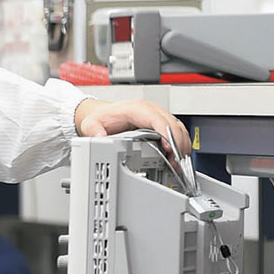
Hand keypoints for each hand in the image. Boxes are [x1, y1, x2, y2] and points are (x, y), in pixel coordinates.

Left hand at [74, 99, 190, 156]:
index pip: (158, 119)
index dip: (166, 134)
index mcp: (138, 109)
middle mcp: (152, 111)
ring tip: (177, 164)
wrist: (105, 114)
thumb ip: (93, 130)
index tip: (168, 148)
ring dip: (182, 147)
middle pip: (173, 125)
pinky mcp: (163, 124)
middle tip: (175, 162)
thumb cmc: (103, 118)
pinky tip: (177, 158)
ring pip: (179, 129)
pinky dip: (180, 146)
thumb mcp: (92, 123)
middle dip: (177, 144)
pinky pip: (178, 133)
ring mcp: (159, 117)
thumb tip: (100, 137)